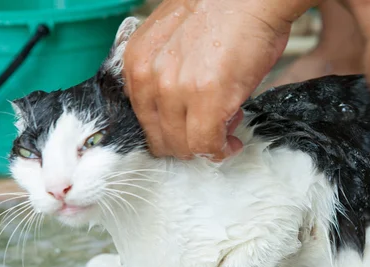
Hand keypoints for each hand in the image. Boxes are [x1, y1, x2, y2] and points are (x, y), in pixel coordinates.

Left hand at [123, 0, 313, 160]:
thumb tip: (181, 109)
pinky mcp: (207, 100)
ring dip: (205, 147)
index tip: (189, 133)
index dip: (170, 133)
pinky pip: (206, 144)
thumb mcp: (174, 40)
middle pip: (161, 139)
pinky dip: (220, 151)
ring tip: (225, 131)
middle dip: (187, 144)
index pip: (145, 119)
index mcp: (137, 62)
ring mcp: (177, 90)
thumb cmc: (224, 12)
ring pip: (183, 146)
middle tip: (210, 134)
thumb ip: (167, 74)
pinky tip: (231, 143)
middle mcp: (150, 77)